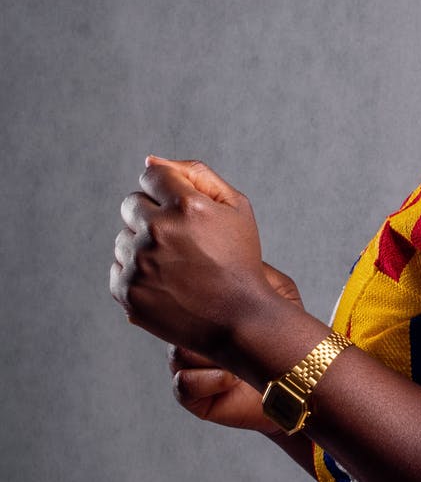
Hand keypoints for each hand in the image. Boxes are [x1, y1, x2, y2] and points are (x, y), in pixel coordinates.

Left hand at [111, 157, 274, 359]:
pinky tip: (165, 283)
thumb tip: (150, 161)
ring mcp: (139, 263)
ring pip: (123, 237)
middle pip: (131, 204)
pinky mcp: (126, 291)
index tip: (181, 212)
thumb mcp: (236, 208)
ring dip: (143, 246)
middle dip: (153, 216)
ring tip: (176, 266)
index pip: (152, 176)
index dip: (167, 192)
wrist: (240, 319)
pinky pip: (118, 267)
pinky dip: (137, 273)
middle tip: (180, 242)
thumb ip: (197, 174)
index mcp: (187, 205)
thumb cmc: (240, 260)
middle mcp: (158, 231)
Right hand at [168, 263, 305, 433]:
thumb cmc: (288, 334)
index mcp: (205, 310)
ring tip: (242, 360)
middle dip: (207, 329)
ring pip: (179, 353)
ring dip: (216, 357)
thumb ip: (255, 270)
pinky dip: (210, 380)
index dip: (198, 298)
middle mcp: (191, 336)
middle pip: (175, 324)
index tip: (224, 301)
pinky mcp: (192, 396)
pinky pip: (183, 383)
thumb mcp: (279, 292)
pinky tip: (231, 379)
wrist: (297, 381)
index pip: (183, 295)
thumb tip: (234, 247)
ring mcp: (188, 365)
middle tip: (235, 334)